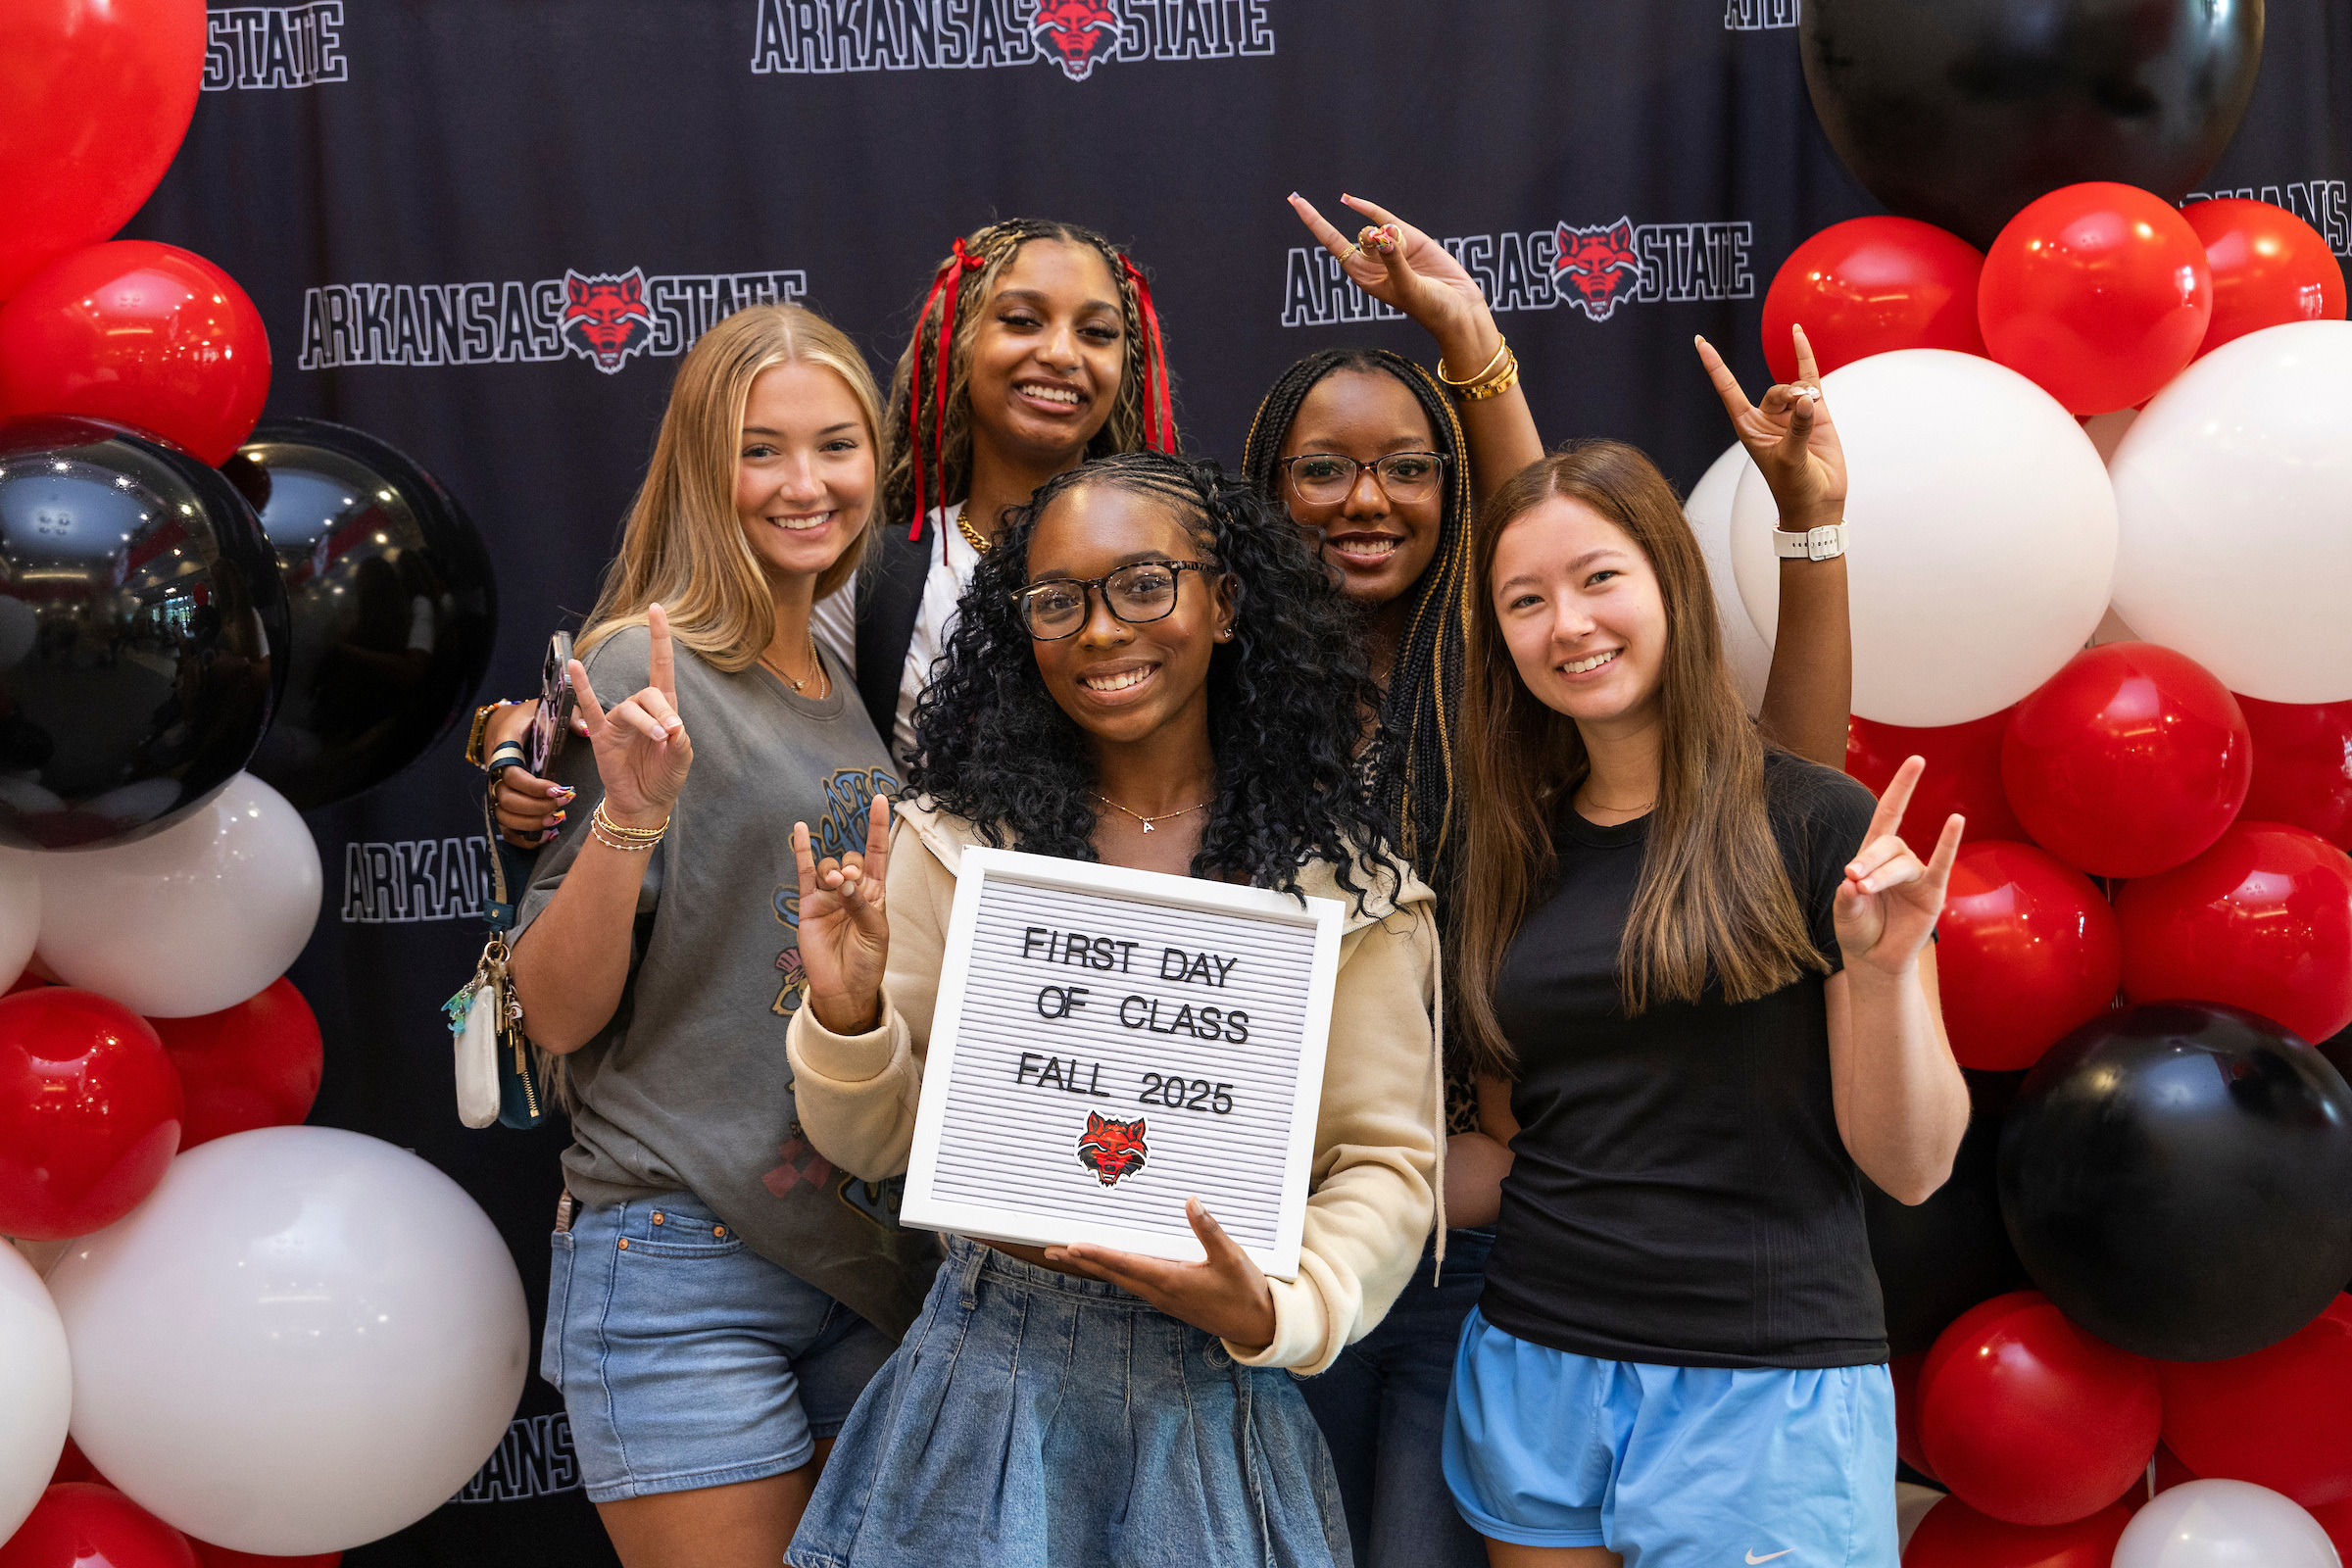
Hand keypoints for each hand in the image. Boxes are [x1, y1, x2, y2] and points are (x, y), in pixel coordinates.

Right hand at [575, 603, 690, 827]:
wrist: (644, 804)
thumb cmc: (664, 776)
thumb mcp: (681, 757)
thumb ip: (679, 737)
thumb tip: (670, 724)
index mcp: (664, 709)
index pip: (662, 666)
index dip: (660, 638)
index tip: (657, 609)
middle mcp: (640, 709)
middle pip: (650, 693)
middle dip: (662, 712)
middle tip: (669, 735)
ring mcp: (619, 721)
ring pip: (630, 708)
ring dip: (645, 721)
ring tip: (658, 738)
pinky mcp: (601, 735)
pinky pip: (590, 707)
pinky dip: (583, 687)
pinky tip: (574, 667)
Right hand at [792, 792, 891, 1035]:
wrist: (844, 988)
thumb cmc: (866, 962)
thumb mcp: (875, 932)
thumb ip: (860, 905)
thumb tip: (843, 883)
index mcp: (874, 893)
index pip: (876, 852)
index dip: (878, 826)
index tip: (880, 800)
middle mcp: (851, 890)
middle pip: (850, 859)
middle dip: (851, 865)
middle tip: (850, 884)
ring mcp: (829, 896)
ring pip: (828, 867)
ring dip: (832, 870)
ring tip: (836, 886)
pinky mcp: (809, 905)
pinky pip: (804, 873)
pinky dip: (801, 851)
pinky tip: (799, 831)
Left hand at [1045, 1197, 1277, 1349]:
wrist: (1256, 1325)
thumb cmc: (1245, 1291)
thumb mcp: (1231, 1257)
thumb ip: (1209, 1230)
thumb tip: (1191, 1202)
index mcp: (1171, 1280)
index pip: (1125, 1264)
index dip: (1096, 1254)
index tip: (1071, 1245)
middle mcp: (1160, 1291)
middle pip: (1111, 1273)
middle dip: (1080, 1261)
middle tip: (1050, 1248)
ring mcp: (1162, 1296)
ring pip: (1119, 1278)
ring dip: (1092, 1266)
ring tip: (1069, 1254)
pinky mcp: (1168, 1297)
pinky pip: (1132, 1281)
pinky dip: (1113, 1270)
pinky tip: (1108, 1265)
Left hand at [1289, 192, 1488, 344]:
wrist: (1459, 308)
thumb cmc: (1431, 307)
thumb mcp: (1409, 288)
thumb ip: (1395, 263)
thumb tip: (1382, 236)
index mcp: (1364, 279)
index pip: (1333, 245)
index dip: (1315, 222)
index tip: (1295, 201)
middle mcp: (1373, 263)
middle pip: (1358, 238)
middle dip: (1371, 240)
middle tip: (1391, 253)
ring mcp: (1391, 249)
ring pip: (1375, 228)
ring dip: (1387, 234)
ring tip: (1407, 255)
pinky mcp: (1410, 238)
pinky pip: (1385, 217)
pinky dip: (1368, 208)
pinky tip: (1347, 200)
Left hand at [1696, 324, 1846, 525]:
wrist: (1819, 501)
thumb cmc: (1795, 488)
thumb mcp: (1789, 460)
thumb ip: (1796, 429)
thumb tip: (1806, 399)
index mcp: (1748, 427)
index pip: (1727, 389)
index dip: (1715, 366)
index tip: (1700, 341)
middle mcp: (1766, 418)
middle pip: (1773, 390)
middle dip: (1788, 394)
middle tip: (1801, 407)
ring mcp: (1791, 413)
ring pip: (1794, 387)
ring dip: (1803, 394)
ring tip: (1812, 412)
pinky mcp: (1815, 412)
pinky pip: (1809, 377)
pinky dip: (1803, 355)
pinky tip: (1797, 333)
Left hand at [1835, 756, 1963, 975]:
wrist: (1875, 960)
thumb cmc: (1859, 930)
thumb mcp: (1844, 915)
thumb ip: (1846, 900)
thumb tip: (1851, 883)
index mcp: (1873, 856)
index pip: (1888, 813)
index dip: (1901, 787)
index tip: (1917, 760)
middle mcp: (1898, 860)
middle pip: (1886, 844)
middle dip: (1868, 859)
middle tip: (1853, 877)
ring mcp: (1917, 876)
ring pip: (1901, 863)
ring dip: (1882, 874)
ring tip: (1864, 889)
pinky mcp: (1932, 893)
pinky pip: (1941, 865)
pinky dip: (1948, 844)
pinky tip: (1956, 820)